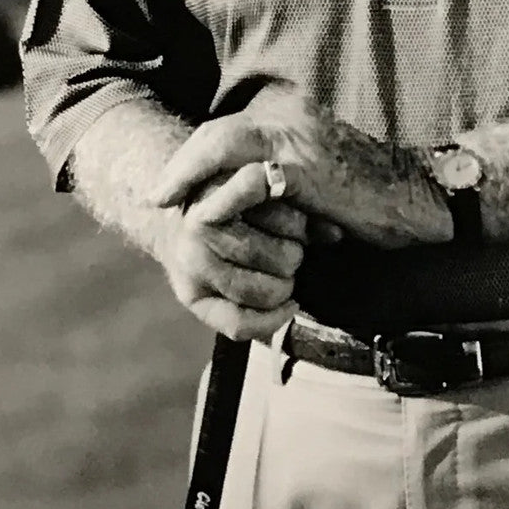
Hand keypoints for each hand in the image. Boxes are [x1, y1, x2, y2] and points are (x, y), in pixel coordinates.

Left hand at [151, 85, 451, 249]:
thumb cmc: (377, 203)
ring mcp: (298, 136)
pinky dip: (214, 191)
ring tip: (162, 199)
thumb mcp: (322, 188)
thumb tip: (250, 205)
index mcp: (297, 120)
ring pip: (222, 141)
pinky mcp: (303, 165)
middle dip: (181, 161)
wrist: (422, 202)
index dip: (197, 156)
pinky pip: (244, 172)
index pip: (233, 130)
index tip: (172, 186)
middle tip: (154, 195)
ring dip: (186, 172)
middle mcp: (294, 117)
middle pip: (219, 131)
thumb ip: (286, 186)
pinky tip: (196, 212)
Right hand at [157, 162, 307, 340]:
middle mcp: (201, 229)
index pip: (262, 194)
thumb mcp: (255, 184)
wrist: (173, 216)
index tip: (302, 216)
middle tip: (290, 248)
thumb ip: (294, 198)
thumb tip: (335, 234)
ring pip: (267, 291)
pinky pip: (240, 324)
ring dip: (286, 285)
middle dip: (296, 254)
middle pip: (283, 256)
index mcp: (218, 191)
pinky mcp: (191, 296)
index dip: (296, 211)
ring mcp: (194, 266)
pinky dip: (272, 320)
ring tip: (283, 272)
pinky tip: (288, 306)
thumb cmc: (227, 197)